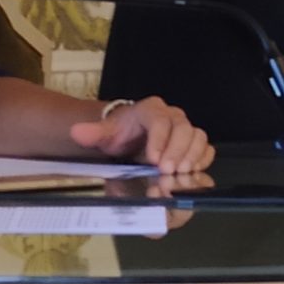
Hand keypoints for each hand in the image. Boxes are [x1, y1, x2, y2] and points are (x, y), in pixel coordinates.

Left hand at [71, 97, 213, 173]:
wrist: (129, 137)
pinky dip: (202, 159)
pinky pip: (205, 148)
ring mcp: (184, 130)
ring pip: (197, 136)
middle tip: (167, 171)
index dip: (160, 139)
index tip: (154, 160)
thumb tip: (77, 132)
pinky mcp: (192, 144)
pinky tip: (192, 171)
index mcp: (150, 110)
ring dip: (192, 156)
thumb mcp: (106, 134)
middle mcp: (171, 116)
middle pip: (183, 128)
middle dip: (177, 151)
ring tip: (181, 173)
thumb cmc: (120, 134)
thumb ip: (93, 133)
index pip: (159, 120)